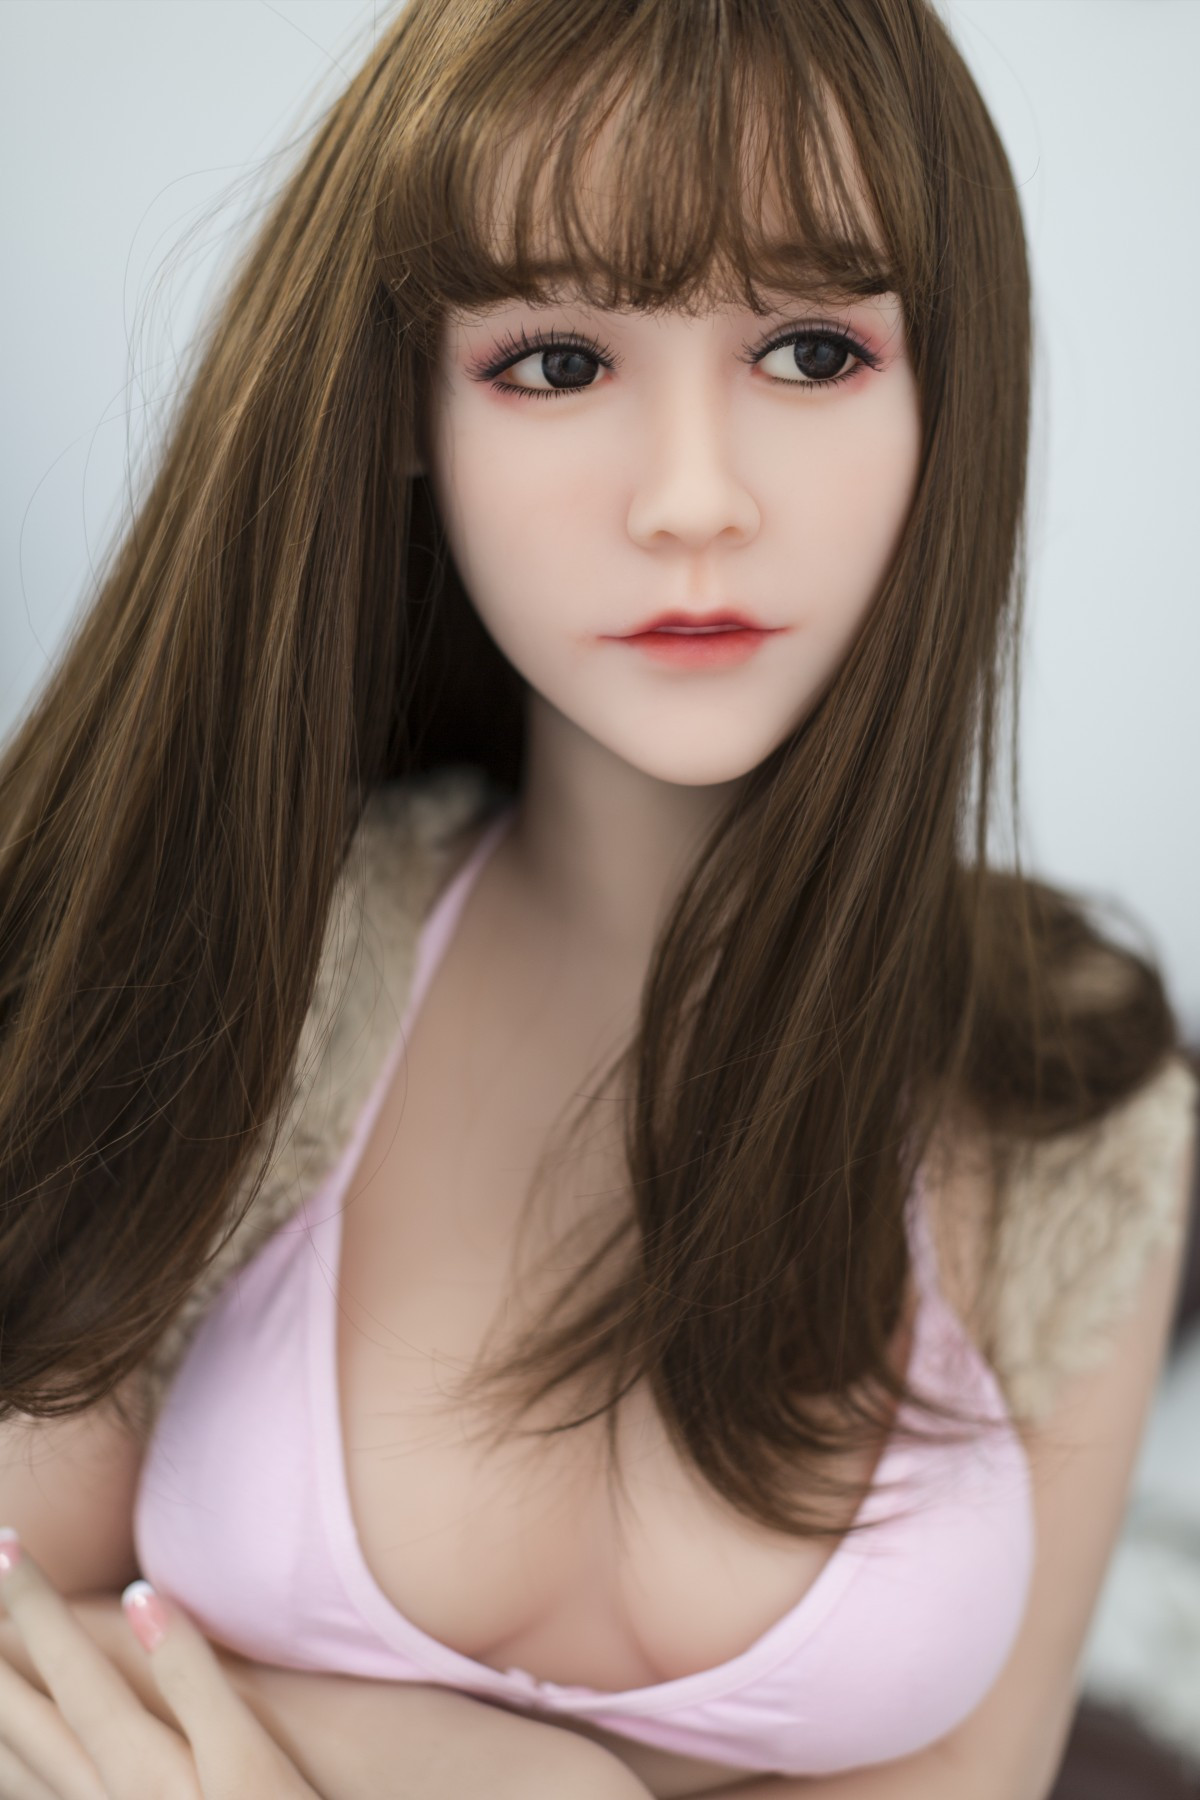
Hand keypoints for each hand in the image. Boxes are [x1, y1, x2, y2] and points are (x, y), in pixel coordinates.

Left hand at [0, 1529, 320, 1796]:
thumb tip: (141, 1597)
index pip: (69, 1663)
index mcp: (135, 1759)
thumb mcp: (248, 1757)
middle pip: (22, 1713)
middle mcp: (97, 1796)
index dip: (33, 1603)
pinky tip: (7, 1763)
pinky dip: (5, 1774)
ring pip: (11, 1767)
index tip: (6, 1547)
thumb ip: (193, 1677)